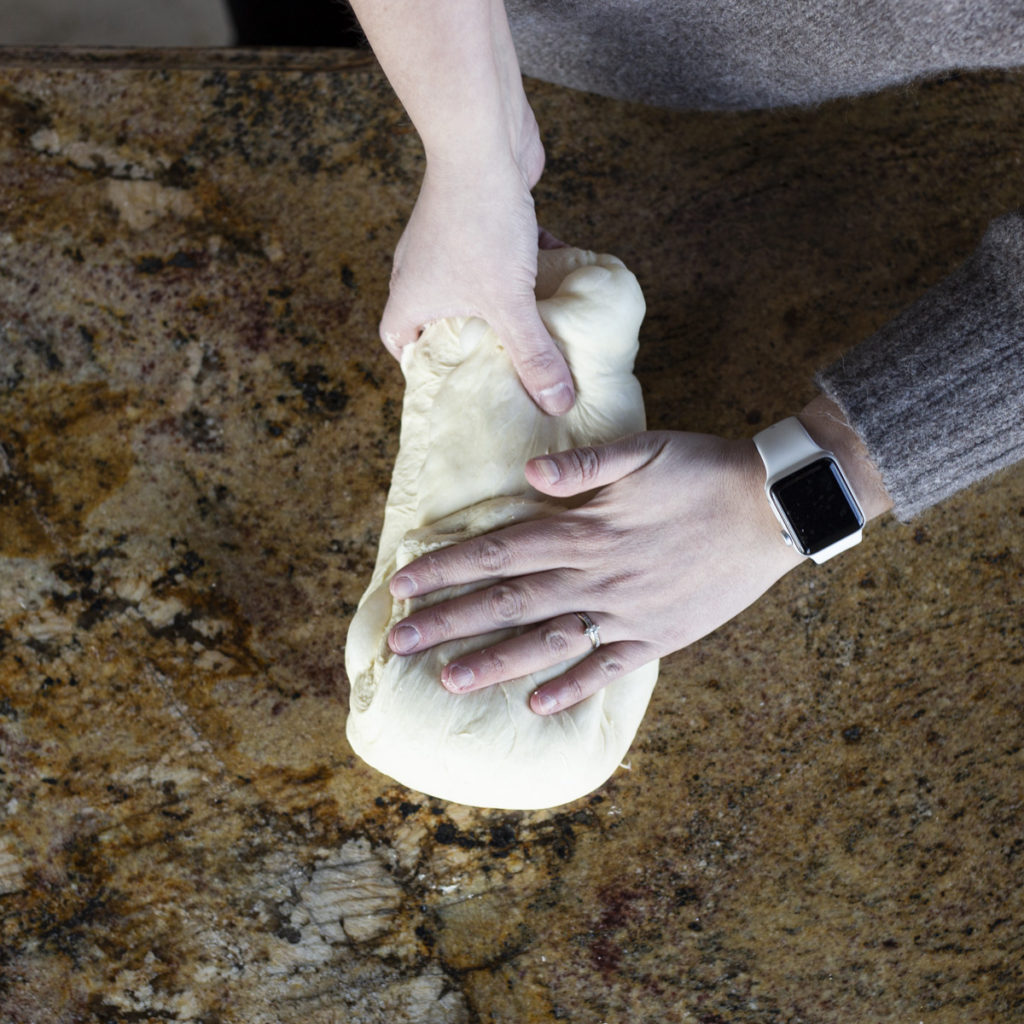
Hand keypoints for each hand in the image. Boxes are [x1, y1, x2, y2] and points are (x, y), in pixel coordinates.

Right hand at [378, 146, 575, 415]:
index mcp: (410, 296)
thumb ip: (533, 355)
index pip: (398, 342)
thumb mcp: (509, 303)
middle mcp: (421, 269)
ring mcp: (448, 241)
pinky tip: (557, 278)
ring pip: (474, 285)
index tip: (450, 381)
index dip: (418, 364)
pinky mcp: (479, 218)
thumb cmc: (479, 224)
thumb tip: (556, 404)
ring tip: (532, 329)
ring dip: (503, 302)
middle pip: (438, 316)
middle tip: (500, 364)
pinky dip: (523, 267)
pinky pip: (500, 255)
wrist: (482, 139)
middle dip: (471, 339)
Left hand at [386, 430, 806, 713]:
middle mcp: (595, 576)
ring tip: (447, 680)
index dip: (447, 568)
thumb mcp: (643, 450)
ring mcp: (625, 613)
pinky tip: (536, 706)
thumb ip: (583, 464)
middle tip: (398, 640)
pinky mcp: (657, 636)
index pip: (498, 552)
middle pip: (507, 603)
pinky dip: (571, 688)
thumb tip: (528, 467)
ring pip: (546, 643)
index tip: (402, 584)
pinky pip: (606, 669)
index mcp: (584, 530)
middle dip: (448, 620)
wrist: (773, 509)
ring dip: (494, 662)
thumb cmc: (703, 471)